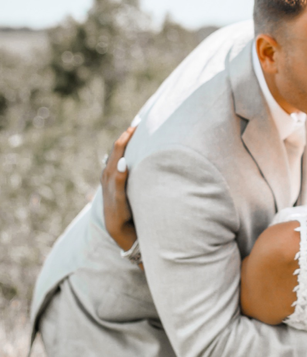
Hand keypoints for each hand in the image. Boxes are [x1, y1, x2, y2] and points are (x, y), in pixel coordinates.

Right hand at [100, 126, 136, 251]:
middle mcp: (108, 178)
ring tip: (129, 134)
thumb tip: (148, 163)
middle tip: (137, 124)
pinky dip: (120, 173)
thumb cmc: (131, 210)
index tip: (138, 124)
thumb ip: (136, 177)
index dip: (126, 137)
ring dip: (121, 149)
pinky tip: (124, 163)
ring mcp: (110, 189)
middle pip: (115, 153)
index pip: (118, 151)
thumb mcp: (133, 190)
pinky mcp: (115, 201)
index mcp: (112, 174)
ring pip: (114, 164)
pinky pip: (117, 184)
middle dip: (125, 138)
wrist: (123, 233)